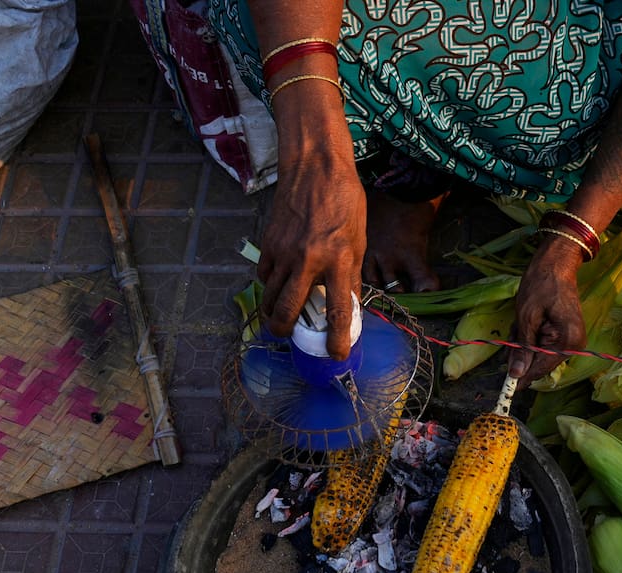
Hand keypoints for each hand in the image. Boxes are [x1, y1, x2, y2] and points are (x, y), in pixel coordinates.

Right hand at [257, 96, 365, 360]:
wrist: (315, 167)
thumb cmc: (344, 201)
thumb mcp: (357, 239)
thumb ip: (349, 274)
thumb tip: (345, 305)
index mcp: (338, 260)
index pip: (337, 311)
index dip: (336, 339)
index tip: (335, 355)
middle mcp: (308, 260)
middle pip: (286, 311)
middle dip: (284, 331)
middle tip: (289, 335)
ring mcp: (284, 252)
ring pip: (270, 296)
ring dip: (273, 311)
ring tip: (281, 315)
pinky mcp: (268, 242)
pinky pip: (264, 274)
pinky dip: (269, 284)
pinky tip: (278, 282)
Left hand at [508, 237, 587, 388]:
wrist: (556, 263)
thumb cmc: (542, 285)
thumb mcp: (526, 318)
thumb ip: (522, 348)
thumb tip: (516, 374)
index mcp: (568, 341)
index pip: (542, 368)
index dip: (523, 376)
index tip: (507, 387)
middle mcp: (574, 344)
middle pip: (540, 362)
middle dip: (521, 351)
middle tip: (512, 332)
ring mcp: (570, 339)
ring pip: (538, 353)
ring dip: (524, 341)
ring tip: (521, 320)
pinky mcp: (565, 334)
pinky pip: (542, 343)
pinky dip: (530, 335)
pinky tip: (526, 321)